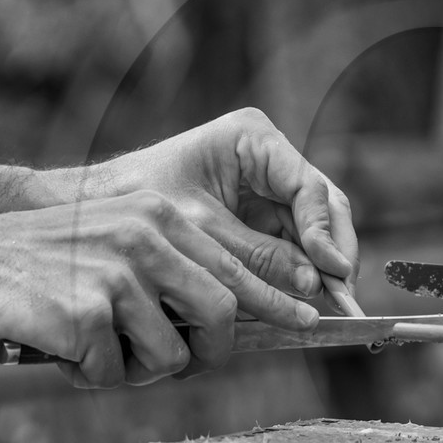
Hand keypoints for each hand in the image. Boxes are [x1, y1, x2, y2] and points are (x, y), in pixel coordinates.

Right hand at [0, 191, 319, 388]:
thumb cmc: (44, 270)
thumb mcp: (117, 248)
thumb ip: (170, 271)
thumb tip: (232, 321)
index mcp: (159, 216)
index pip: (235, 265)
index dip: (275, 298)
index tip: (306, 319)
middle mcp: (146, 237)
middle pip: (219, 314)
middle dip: (209, 354)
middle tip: (183, 365)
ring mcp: (118, 274)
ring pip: (169, 354)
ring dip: (137, 370)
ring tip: (98, 352)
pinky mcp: (87, 312)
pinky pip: (113, 373)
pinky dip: (90, 378)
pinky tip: (62, 353)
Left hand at [95, 108, 358, 305]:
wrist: (97, 208)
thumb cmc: (139, 204)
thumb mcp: (203, 232)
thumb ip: (260, 256)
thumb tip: (314, 283)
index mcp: (253, 138)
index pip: (308, 187)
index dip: (326, 231)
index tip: (333, 270)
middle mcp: (268, 157)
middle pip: (321, 206)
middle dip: (333, 251)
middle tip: (344, 294)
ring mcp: (266, 186)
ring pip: (312, 229)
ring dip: (320, 267)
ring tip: (333, 304)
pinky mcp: (259, 214)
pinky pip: (291, 244)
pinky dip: (298, 272)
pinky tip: (305, 300)